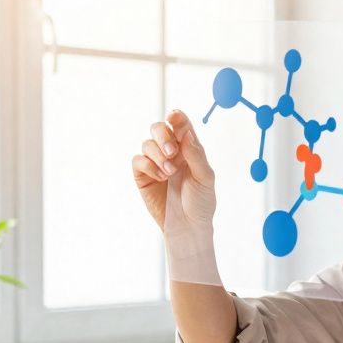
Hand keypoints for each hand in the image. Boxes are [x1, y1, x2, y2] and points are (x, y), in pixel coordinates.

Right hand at [132, 110, 216, 231]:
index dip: (176, 117)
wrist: (188, 226)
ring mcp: (155, 163)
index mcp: (189, 149)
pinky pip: (138, 160)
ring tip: (170, 173)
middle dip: (163, 135)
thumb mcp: (205, 177)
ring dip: (158, 155)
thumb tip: (185, 131)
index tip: (174, 115)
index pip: (181, 126)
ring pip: (147, 143)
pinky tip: (161, 178)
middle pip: (158, 128)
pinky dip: (148, 166)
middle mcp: (171, 152)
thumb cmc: (201, 202)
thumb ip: (195, 154)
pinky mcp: (143, 176)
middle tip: (172, 151)